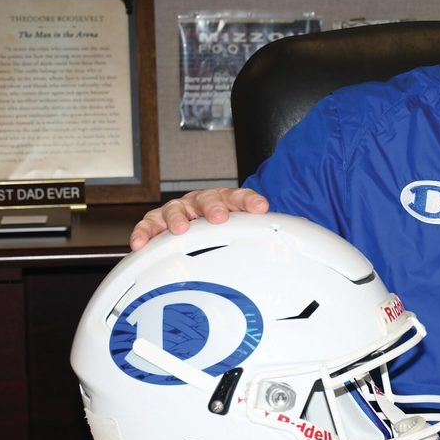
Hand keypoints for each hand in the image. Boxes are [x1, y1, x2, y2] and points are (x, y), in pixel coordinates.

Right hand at [129, 187, 268, 250]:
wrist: (198, 217)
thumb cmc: (222, 223)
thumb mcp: (243, 224)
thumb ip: (264, 227)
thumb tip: (299, 227)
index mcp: (226, 200)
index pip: (240, 197)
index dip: (250, 201)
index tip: (259, 207)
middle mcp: (201, 201)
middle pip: (207, 199)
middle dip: (213, 207)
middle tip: (218, 217)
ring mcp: (179, 210)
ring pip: (176, 209)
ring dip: (178, 218)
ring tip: (180, 229)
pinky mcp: (158, 221)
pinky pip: (148, 225)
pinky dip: (144, 232)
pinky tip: (140, 243)